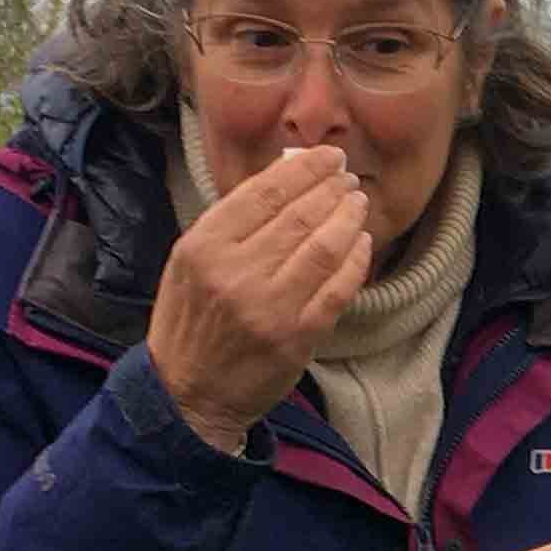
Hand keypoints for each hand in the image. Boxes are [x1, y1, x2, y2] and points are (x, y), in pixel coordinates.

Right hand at [148, 145, 374, 451]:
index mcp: (204, 246)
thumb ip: (232, 225)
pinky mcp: (297, 337)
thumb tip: (285, 178)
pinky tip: (362, 243)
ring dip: (348, 219)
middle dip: (331, 190)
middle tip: (349, 177)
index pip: (263, 192)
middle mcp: (235, 273)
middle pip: (298, 216)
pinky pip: (337, 289)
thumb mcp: (192, 262)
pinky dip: (355, 261)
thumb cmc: (192, 320)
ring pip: (323, 248)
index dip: (303, 169)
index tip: (327, 157)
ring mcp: (269, 307)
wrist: (189, 393)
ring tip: (358, 202)